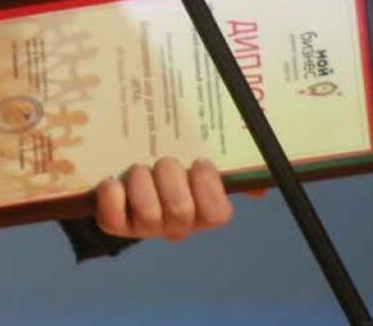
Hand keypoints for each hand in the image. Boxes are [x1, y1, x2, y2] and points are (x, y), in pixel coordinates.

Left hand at [93, 157, 260, 242]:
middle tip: (164, 159)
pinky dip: (113, 198)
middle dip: (171, 177)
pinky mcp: (115, 223)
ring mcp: (145, 225)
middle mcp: (177, 223)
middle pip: (182, 212)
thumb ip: (235, 162)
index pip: (218, 214)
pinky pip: (113, 222)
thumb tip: (260, 185)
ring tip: (138, 167)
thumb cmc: (170, 149)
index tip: (200, 161)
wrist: (122, 153)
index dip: (208, 187)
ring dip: (142, 183)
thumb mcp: (202, 147)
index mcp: (203, 208)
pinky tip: (112, 181)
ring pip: (150, 216)